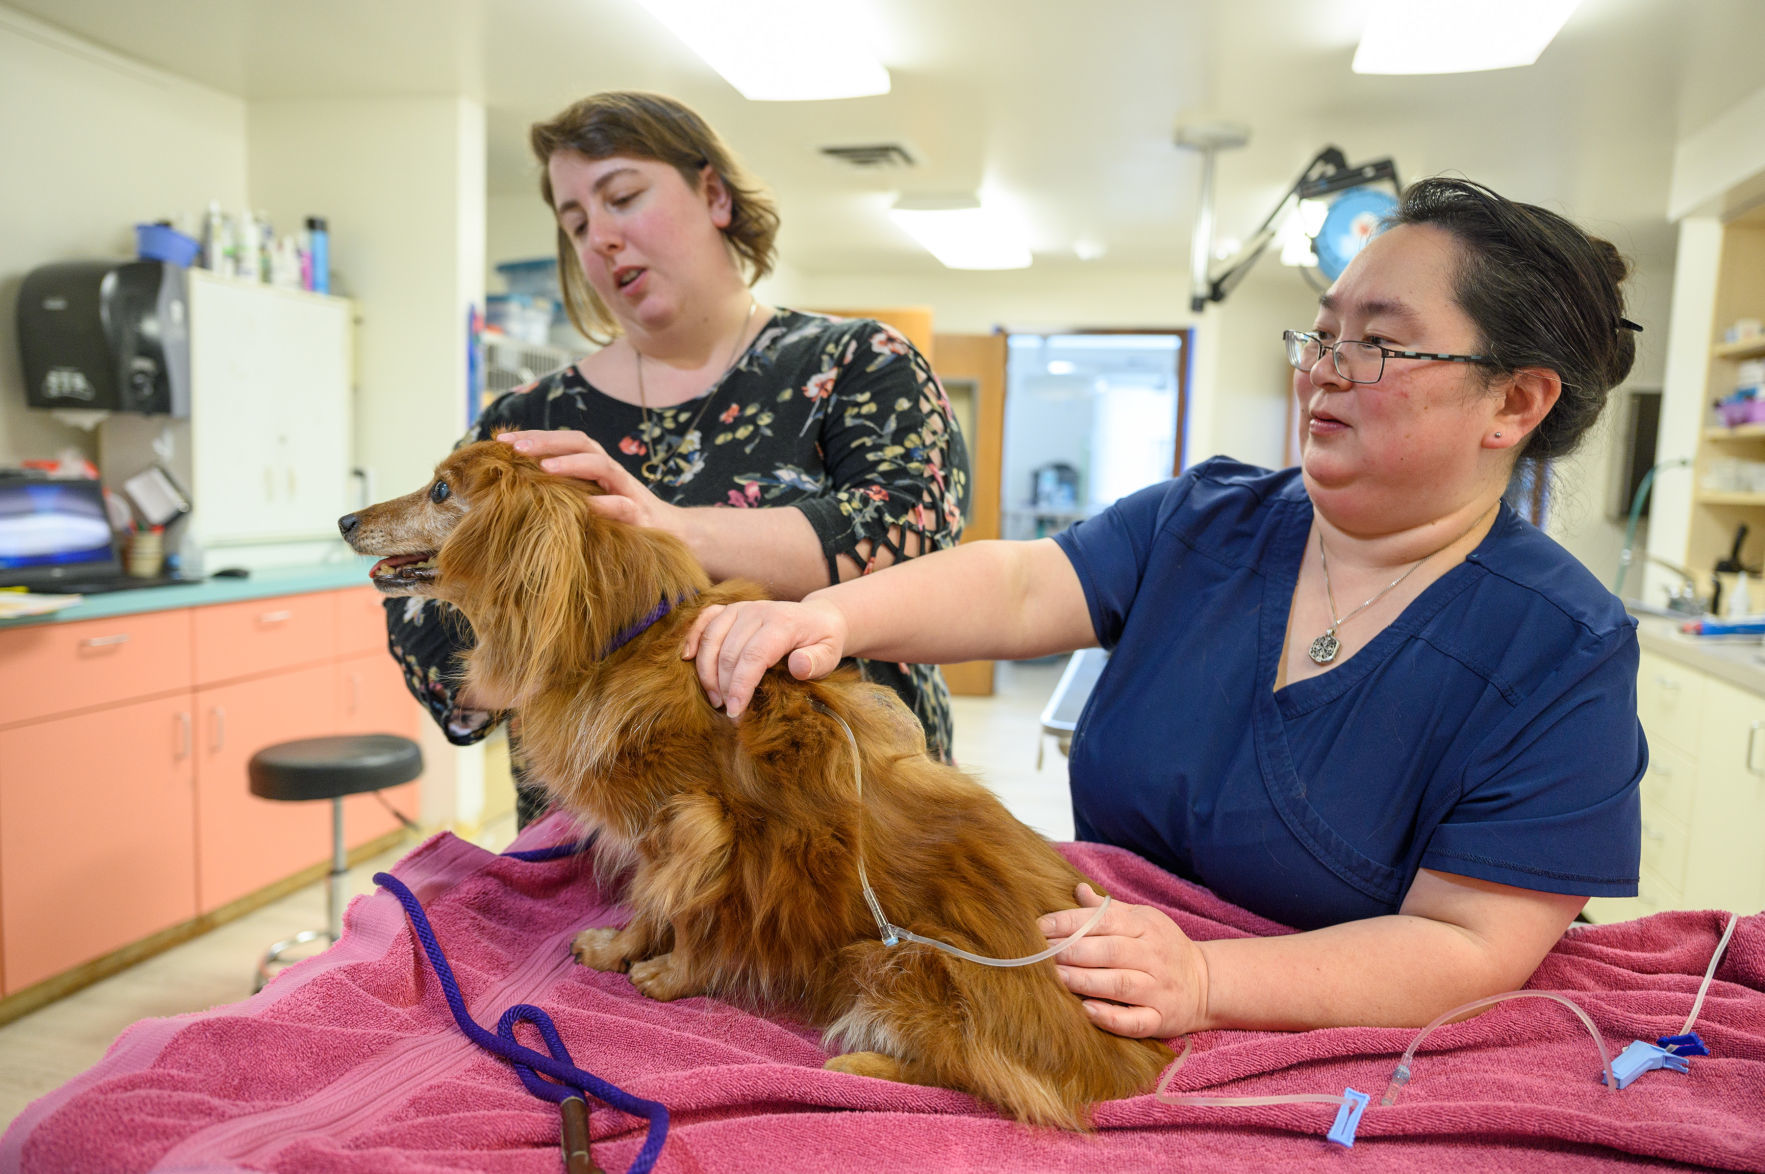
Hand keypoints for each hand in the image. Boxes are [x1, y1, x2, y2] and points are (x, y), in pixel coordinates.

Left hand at [497, 430, 682, 533]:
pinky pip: (623, 506)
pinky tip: (586, 507)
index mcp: (596, 467)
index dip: (534, 437)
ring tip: (544, 467)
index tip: (501, 440)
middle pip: (580, 443)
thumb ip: (565, 492)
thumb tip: (518, 489)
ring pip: (601, 465)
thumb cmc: (624, 522)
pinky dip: (606, 505)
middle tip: (515, 447)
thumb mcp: (590, 503)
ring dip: (572, 463)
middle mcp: (612, 472)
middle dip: (547, 441)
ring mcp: (628, 491)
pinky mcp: (642, 516)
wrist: (676, 537)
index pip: (564, 441)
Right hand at [680, 598, 847, 716]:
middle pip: (729, 652)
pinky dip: (693, 637)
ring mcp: (741, 608)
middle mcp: (757, 612)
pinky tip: (686, 659)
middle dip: (725, 687)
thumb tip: (798, 667)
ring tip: (716, 699)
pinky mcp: (730, 609)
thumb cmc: (822, 641)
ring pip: (711, 639)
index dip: (740, 686)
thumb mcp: (830, 654)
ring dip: (707, 672)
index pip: (753, 656)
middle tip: (730, 713)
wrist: (818, 618)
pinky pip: (704, 620)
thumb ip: (817, 661)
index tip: (736, 712)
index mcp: (782, 623)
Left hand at [1038, 883, 1209, 1038]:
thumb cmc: (1163, 947)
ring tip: (1055, 978)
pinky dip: (1111, 1017)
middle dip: (1072, 951)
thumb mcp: (1143, 920)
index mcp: (1145, 926)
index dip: (1070, 922)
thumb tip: (1078, 889)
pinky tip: (1086, 1011)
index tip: (1039, 926)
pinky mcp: (1161, 1019)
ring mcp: (1158, 989)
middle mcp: (1153, 956)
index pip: (1104, 920)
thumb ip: (1109, 910)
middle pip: (1109, 951)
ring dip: (1085, 981)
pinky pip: (1135, 1021)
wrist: (1207, 983)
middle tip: (1038, 954)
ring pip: (1119, 984)